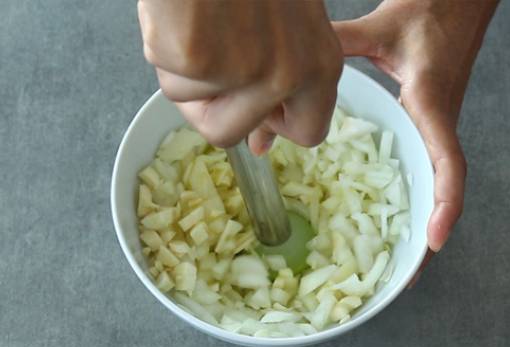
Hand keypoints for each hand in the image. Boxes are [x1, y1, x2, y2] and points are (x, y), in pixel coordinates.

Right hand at [137, 0, 342, 153]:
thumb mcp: (283, 26)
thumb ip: (280, 83)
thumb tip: (260, 145)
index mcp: (322, 63)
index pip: (309, 132)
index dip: (273, 125)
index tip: (252, 105)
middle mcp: (292, 74)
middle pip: (232, 134)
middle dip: (210, 109)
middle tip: (206, 60)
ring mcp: (247, 71)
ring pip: (196, 111)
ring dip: (184, 75)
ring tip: (196, 23)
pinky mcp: (201, 61)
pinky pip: (170, 81)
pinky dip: (164, 49)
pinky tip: (180, 15)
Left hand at [333, 0, 497, 281]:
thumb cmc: (432, 10)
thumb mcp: (380, 31)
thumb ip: (339, 48)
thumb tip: (290, 72)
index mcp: (432, 106)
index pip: (448, 163)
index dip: (445, 205)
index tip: (434, 243)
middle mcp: (438, 124)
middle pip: (443, 190)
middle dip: (429, 235)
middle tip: (405, 277)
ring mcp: (435, 127)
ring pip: (435, 184)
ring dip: (422, 223)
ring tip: (400, 264)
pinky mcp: (428, 122)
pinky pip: (426, 167)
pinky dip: (417, 198)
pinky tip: (397, 215)